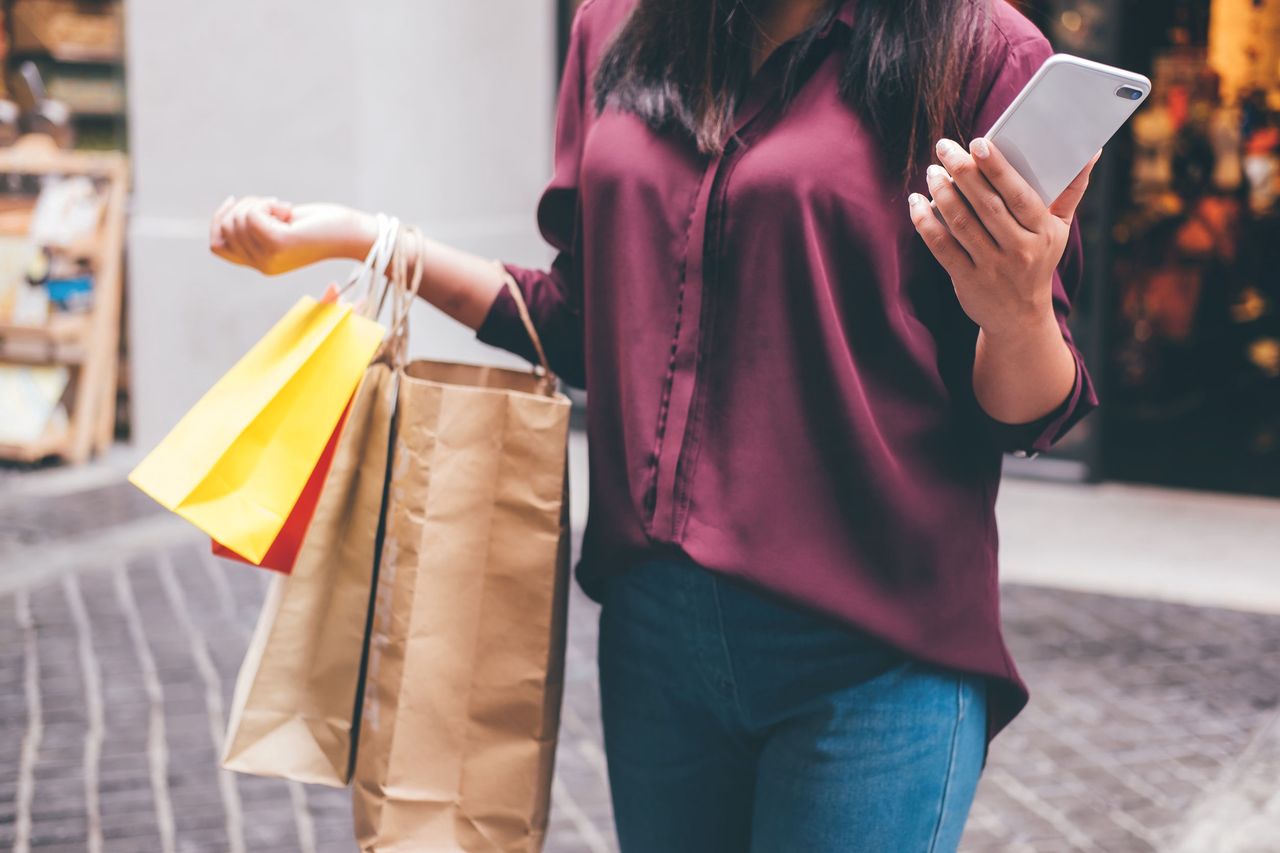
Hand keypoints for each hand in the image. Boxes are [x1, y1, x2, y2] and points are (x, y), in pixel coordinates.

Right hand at [209, 197, 376, 275]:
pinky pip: (252, 215)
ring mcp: (269, 258)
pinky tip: (288, 211)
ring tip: (285, 210)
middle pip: (226, 228)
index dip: (219, 220)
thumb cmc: (322, 226)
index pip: (217, 246)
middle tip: (278, 207)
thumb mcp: (282, 226)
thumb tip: (229, 209)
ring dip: (258, 204)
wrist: (352, 234)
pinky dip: (267, 204)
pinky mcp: (278, 244)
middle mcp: (262, 266)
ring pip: (237, 219)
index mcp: (261, 264)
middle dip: (246, 206)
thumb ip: (256, 226)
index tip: (236, 201)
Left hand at [908, 137, 1097, 339]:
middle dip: (963, 173)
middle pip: (986, 206)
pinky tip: (916, 202)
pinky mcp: (967, 280)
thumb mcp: (1059, 229)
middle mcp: (1019, 250)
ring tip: (932, 172)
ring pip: (961, 223)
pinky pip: (941, 246)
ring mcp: (991, 267)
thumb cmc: (1038, 259)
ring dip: (942, 194)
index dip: (997, 169)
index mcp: (1044, 232)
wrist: (1021, 316)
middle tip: (944, 148)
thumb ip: (1071, 190)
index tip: (977, 143)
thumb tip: (1091, 151)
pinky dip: (925, 222)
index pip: (1018, 195)